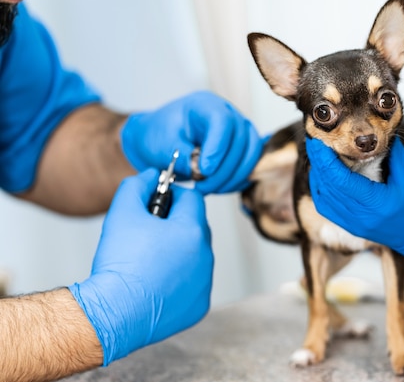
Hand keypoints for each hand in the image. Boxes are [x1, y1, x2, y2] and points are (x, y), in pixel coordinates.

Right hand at [68, 169, 212, 364]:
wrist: (114, 311)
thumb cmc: (119, 261)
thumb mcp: (122, 211)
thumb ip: (138, 185)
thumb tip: (151, 175)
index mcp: (193, 230)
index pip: (192, 198)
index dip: (172, 196)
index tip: (155, 206)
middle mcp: (206, 255)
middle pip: (196, 227)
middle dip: (176, 225)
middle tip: (149, 234)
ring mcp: (206, 282)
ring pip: (196, 256)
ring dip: (179, 253)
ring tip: (150, 260)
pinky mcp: (200, 305)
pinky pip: (194, 284)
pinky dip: (180, 281)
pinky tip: (156, 283)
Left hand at [121, 91, 262, 193]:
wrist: (160, 139)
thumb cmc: (160, 136)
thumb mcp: (162, 145)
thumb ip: (183, 157)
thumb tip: (202, 171)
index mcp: (205, 105)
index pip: (222, 121)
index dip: (217, 148)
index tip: (204, 170)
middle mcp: (227, 113)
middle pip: (240, 140)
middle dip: (223, 170)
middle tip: (202, 186)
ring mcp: (239, 129)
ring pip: (251, 153)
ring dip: (232, 177)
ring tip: (208, 187)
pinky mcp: (244, 146)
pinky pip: (251, 164)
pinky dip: (237, 180)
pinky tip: (218, 186)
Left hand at [306, 137, 403, 291]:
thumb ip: (391, 152)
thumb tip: (375, 133)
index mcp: (376, 204)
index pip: (339, 180)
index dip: (324, 159)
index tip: (318, 142)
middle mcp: (362, 218)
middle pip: (327, 189)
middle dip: (318, 164)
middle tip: (315, 144)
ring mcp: (356, 226)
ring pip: (324, 200)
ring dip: (318, 178)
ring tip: (319, 158)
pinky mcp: (354, 228)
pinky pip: (329, 210)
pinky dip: (322, 191)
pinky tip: (324, 178)